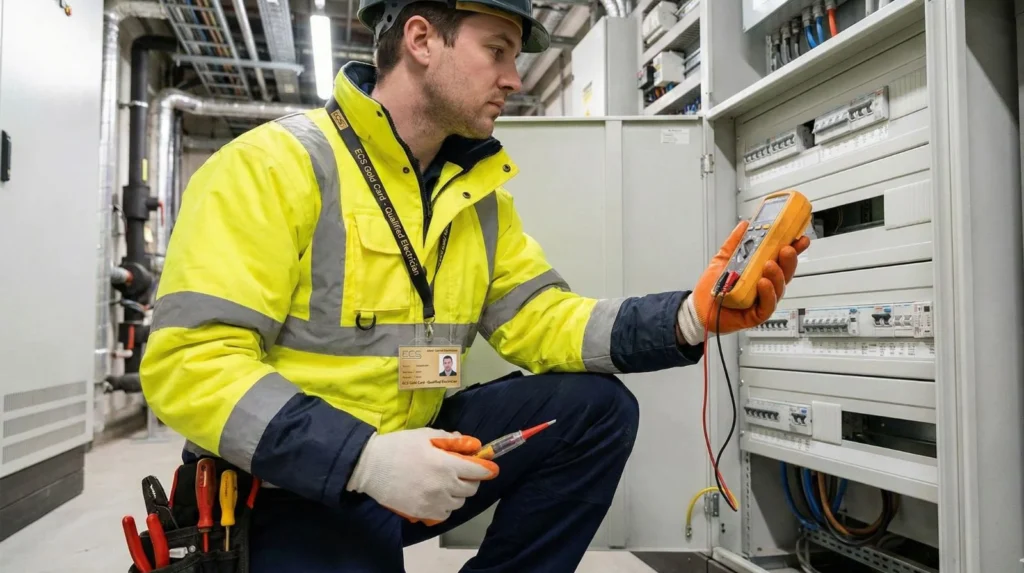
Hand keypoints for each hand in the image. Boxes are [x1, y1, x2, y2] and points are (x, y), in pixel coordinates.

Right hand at [346, 428, 498, 522]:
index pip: (478, 471)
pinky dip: (446, 506)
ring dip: (458, 494)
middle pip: (471, 489)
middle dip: (471, 480)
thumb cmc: (398, 446)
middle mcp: (444, 486)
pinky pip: (445, 513)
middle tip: (462, 473)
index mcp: (446, 465)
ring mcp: (434, 502)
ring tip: (447, 484)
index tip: (491, 468)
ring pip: (459, 503)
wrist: (370, 466)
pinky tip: (437, 496)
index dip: (487, 469)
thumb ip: (450, 440)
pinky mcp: (422, 513)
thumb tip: (471, 445)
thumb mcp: (425, 435)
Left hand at [676, 220, 810, 344]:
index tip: (799, 238)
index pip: (781, 259)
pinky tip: (763, 283)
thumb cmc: (712, 287)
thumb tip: (745, 225)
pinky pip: (768, 305)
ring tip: (770, 265)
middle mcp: (765, 285)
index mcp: (760, 271)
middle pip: (785, 272)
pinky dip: (767, 294)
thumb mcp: (723, 259)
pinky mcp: (756, 314)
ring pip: (779, 288)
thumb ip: (735, 242)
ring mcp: (762, 300)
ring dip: (777, 275)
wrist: (698, 307)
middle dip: (789, 260)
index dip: (793, 248)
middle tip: (786, 249)